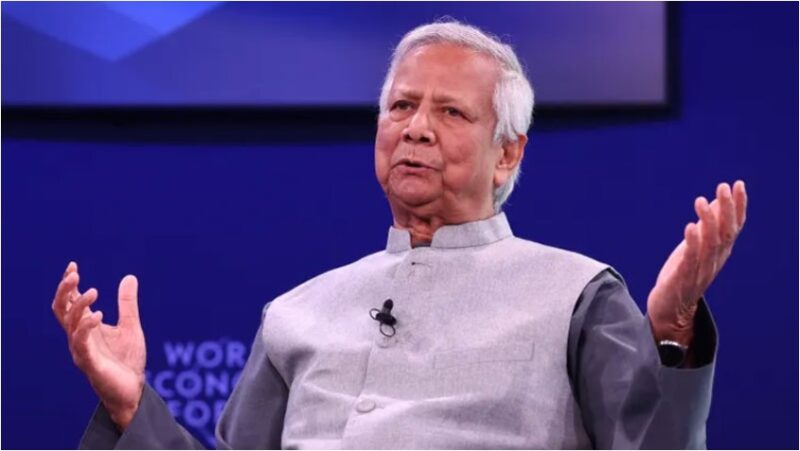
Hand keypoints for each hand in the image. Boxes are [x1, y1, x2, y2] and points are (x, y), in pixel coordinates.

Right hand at [52, 262, 145, 429]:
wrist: (132, 390)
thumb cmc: (127, 360)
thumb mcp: (131, 326)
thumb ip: (127, 303)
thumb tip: (129, 276)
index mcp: (87, 327)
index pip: (70, 302)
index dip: (68, 284)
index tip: (72, 265)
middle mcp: (79, 336)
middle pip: (61, 310)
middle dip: (65, 291)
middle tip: (74, 274)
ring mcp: (82, 350)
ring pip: (69, 323)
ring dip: (80, 305)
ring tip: (94, 291)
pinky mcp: (89, 363)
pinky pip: (81, 343)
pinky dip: (86, 327)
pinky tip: (99, 315)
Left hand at [647, 181, 747, 344]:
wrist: (671, 308)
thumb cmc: (684, 273)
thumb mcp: (698, 246)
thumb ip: (708, 227)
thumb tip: (717, 202)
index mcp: (720, 252)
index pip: (734, 226)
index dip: (738, 206)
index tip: (738, 184)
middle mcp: (714, 260)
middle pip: (725, 233)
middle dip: (727, 209)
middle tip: (724, 187)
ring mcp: (700, 270)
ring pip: (709, 244)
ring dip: (707, 221)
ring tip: (700, 201)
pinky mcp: (683, 278)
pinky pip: (691, 260)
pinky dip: (692, 243)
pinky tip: (690, 227)